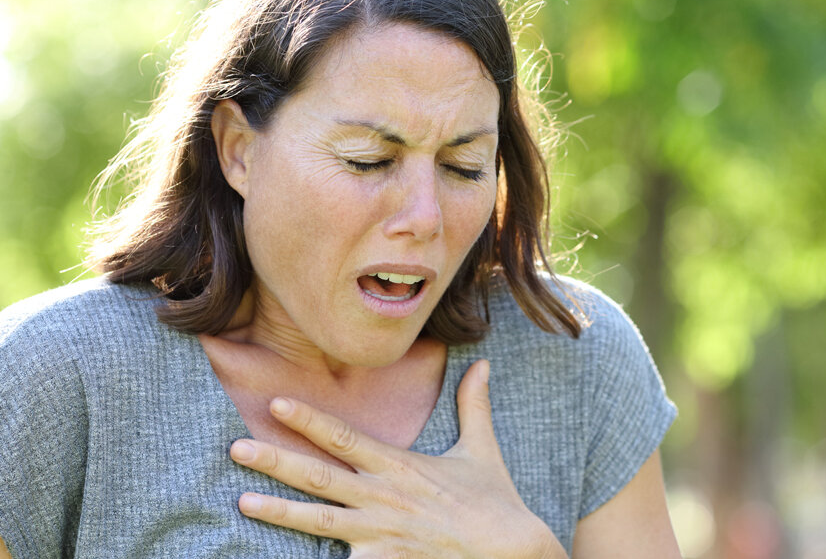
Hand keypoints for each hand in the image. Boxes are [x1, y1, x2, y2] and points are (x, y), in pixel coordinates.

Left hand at [228, 360, 566, 558]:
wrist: (512, 550)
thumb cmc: (494, 501)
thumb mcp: (482, 449)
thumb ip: (473, 406)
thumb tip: (482, 363)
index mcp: (401, 466)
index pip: (346, 437)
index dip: (310, 420)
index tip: (277, 402)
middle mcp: (384, 498)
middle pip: (320, 476)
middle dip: (276, 461)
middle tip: (236, 448)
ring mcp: (381, 534)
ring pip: (320, 522)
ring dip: (280, 512)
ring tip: (243, 503)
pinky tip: (285, 557)